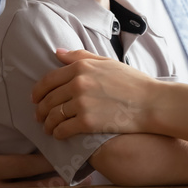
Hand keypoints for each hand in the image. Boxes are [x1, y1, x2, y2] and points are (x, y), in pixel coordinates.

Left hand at [32, 48, 157, 138]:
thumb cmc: (134, 82)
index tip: (35, 99)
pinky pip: (63, 130)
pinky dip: (58, 133)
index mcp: (82, 67)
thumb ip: (81, 56)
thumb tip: (57, 52)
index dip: (38, 92)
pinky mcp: (87, 122)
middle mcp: (78, 84)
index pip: (48, 80)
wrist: (152, 103)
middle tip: (40, 117)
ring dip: (48, 124)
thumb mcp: (108, 62)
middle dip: (40, 110)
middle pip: (48, 99)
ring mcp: (82, 103)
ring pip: (53, 116)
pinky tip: (60, 135)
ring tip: (49, 128)